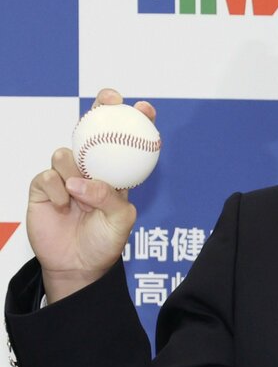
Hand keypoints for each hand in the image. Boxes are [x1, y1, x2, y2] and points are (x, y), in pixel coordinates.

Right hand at [28, 89, 148, 302]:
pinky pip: (47, 175)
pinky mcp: (43, 188)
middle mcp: (90, 171)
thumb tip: (83, 182)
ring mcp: (65, 177)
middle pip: (92, 133)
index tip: (145, 108)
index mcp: (115, 175)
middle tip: (109, 100)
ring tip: (77, 194)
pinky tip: (61, 204)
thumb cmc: (104, 243)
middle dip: (100, 110)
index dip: (134, 122)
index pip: (125, 143)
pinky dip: (55, 188)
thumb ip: (108, 198)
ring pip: (65, 153)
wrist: (77, 265)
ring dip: (73, 169)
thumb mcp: (120, 221)